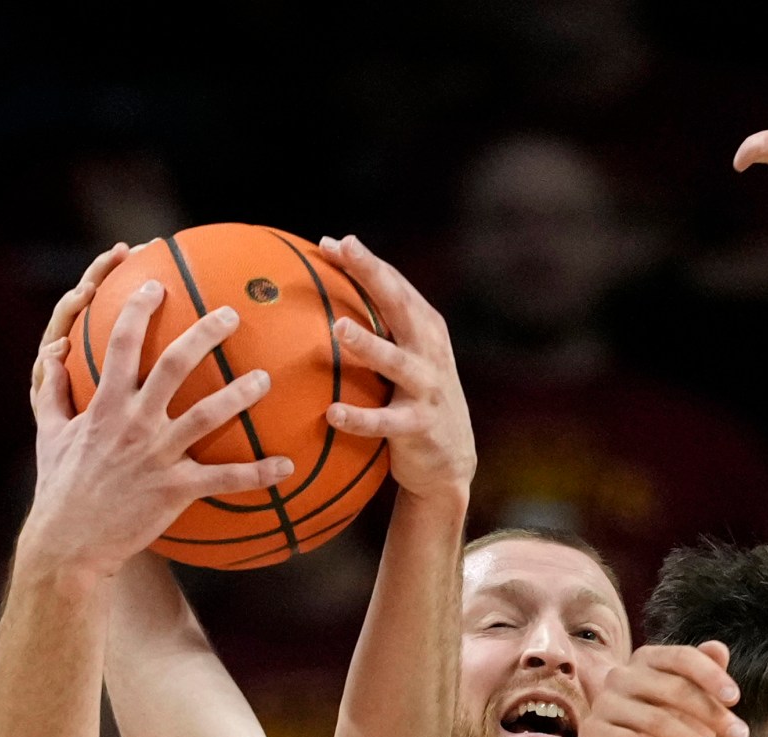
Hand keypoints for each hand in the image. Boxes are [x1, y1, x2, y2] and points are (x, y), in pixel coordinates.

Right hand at [24, 245, 293, 577]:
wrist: (69, 543)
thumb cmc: (60, 487)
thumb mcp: (49, 434)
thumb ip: (51, 391)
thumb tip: (50, 351)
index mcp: (105, 404)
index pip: (122, 343)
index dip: (139, 308)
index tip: (156, 285)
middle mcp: (134, 422)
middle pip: (175, 365)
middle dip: (205, 332)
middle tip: (231, 313)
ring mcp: (157, 456)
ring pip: (208, 415)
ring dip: (241, 393)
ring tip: (266, 377)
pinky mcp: (176, 490)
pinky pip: (224, 479)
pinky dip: (258, 473)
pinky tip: (287, 467)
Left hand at [315, 235, 475, 506]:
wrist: (451, 462)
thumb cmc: (413, 401)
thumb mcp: (403, 360)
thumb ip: (375, 332)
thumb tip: (316, 304)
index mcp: (425, 329)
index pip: (395, 286)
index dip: (367, 263)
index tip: (333, 243)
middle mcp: (430, 352)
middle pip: (401, 306)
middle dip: (373, 275)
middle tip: (346, 251)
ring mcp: (428, 388)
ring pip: (397, 362)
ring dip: (369, 344)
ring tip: (339, 328)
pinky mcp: (421, 426)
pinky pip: (386, 422)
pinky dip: (361, 418)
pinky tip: (332, 413)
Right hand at [575, 642, 746, 736]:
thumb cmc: (668, 736)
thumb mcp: (694, 709)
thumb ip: (706, 678)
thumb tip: (718, 647)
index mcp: (647, 659)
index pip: (682, 658)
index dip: (711, 676)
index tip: (735, 699)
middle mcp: (621, 676)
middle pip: (672, 688)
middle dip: (711, 714)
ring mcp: (604, 703)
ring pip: (655, 719)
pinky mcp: (592, 733)